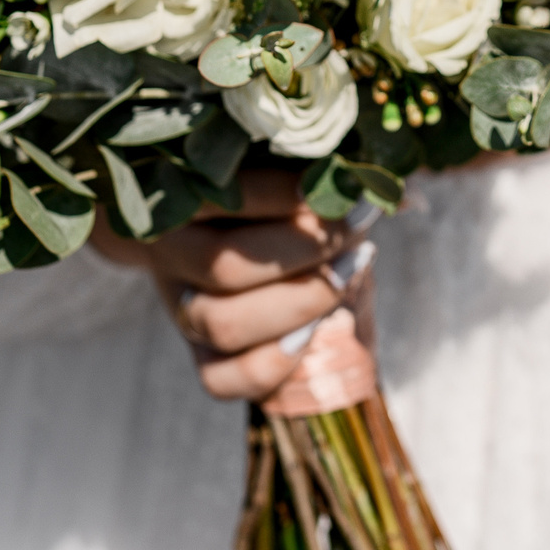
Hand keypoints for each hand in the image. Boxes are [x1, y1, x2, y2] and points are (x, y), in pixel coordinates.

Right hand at [89, 171, 360, 401]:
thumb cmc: (264, 189)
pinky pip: (221, 381)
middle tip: (358, 225)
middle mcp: (169, 257)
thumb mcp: (281, 169)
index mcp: (178, 198)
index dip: (286, 194)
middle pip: (224, 266)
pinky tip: (315, 331)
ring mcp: (184, 312)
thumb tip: (380, 186)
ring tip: (350, 271)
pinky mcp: (204, 358)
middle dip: (305, 248)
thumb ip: (311, 169)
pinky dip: (271, 363)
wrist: (220, 234)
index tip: (343, 184)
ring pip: (223, 324)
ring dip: (298, 302)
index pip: (222, 197)